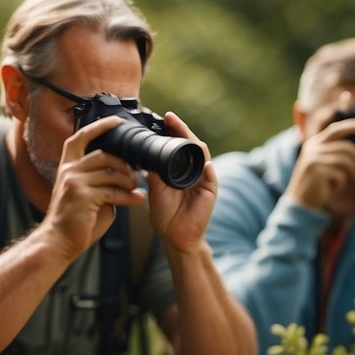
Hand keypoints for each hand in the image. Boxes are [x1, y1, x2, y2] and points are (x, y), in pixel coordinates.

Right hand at [41, 115, 144, 260]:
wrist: (57, 242)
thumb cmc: (73, 220)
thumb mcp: (85, 195)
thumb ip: (100, 182)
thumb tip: (125, 176)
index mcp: (67, 168)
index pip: (80, 138)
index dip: (98, 127)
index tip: (116, 121)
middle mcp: (68, 171)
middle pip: (103, 155)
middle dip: (124, 163)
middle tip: (135, 175)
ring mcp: (74, 183)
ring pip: (110, 172)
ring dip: (128, 180)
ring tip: (135, 189)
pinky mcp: (83, 197)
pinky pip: (113, 192)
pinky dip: (129, 196)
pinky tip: (137, 200)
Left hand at [146, 112, 217, 251]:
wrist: (175, 236)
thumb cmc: (166, 214)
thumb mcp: (156, 189)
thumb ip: (154, 172)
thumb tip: (144, 153)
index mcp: (180, 169)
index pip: (179, 145)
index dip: (173, 131)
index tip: (163, 118)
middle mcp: (194, 171)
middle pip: (191, 145)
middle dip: (182, 130)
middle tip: (170, 118)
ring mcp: (203, 180)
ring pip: (202, 156)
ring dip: (193, 143)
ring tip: (183, 132)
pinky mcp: (210, 192)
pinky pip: (210, 177)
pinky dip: (206, 169)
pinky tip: (203, 163)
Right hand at [284, 116, 354, 211]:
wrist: (300, 202)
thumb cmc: (319, 183)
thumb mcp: (327, 164)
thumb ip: (340, 153)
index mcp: (315, 143)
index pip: (336, 129)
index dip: (352, 126)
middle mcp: (312, 148)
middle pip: (346, 147)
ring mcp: (313, 158)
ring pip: (346, 160)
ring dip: (354, 172)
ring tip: (351, 180)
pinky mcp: (315, 171)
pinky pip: (340, 174)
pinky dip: (342, 182)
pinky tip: (334, 187)